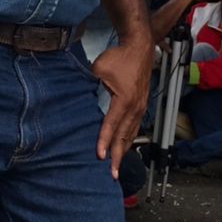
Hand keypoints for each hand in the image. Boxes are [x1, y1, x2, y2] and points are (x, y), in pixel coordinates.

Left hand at [92, 39, 152, 179]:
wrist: (140, 47)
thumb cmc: (120, 57)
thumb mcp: (99, 69)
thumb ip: (89, 84)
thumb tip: (80, 96)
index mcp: (124, 100)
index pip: (111, 125)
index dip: (104, 141)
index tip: (99, 156)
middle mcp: (134, 107)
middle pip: (124, 136)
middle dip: (117, 156)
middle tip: (112, 174)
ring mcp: (140, 107)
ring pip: (131, 134)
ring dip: (124, 151)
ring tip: (117, 166)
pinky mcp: (142, 105)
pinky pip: (135, 127)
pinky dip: (129, 139)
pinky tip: (124, 147)